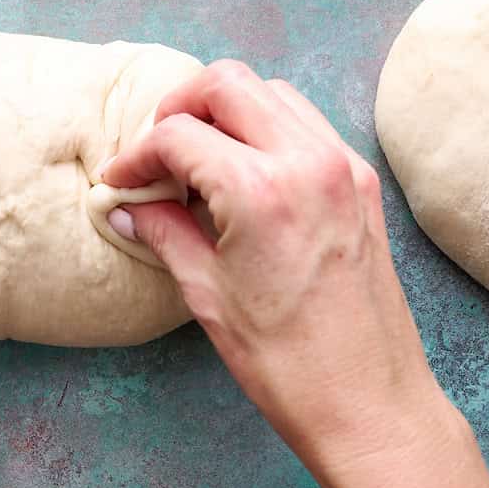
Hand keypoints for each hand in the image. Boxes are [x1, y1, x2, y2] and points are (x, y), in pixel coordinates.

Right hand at [103, 61, 454, 483]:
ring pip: (270, 93)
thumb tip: (125, 207)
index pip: (178, 135)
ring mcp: (342, 167)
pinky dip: (265, 130)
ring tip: (196, 162)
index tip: (118, 182)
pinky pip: (305, 124)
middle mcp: (307, 161)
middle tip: (154, 153)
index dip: (136, 155)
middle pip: (227, 83)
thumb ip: (164, 233)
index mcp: (260, 190)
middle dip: (178, 107)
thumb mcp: (207, 294)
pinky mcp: (362, 183)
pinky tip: (241, 175)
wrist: (370, 404)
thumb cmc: (287, 363)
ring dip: (225, 112)